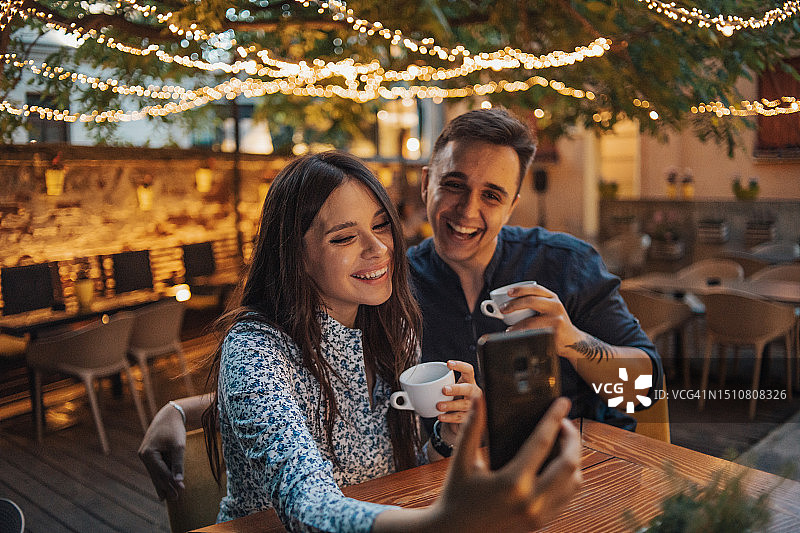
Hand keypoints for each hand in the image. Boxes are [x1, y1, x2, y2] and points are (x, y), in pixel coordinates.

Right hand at [137, 403, 186, 499]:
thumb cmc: (174, 429)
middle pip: (156, 475)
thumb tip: (178, 482)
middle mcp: (143, 455)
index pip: (161, 472)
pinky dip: (160, 476)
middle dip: (166, 487)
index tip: (181, 491)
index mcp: (148, 453)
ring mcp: (144, 455)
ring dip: (162, 484)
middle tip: (175, 499)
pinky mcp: (149, 453)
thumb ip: (178, 464)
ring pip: (155, 473)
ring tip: (166, 498)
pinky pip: (155, 467)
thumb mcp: (179, 446)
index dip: (171, 482)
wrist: (169, 415)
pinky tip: (161, 486)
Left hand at [436, 360, 481, 443]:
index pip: (468, 370)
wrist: (458, 418)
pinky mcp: (468, 418)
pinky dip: (449, 417)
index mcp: (468, 381)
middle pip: (469, 389)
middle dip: (456, 389)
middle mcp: (473, 393)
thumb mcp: (446, 389)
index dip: (460, 366)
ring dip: (450, 405)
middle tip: (443, 389)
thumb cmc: (451, 398)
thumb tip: (405, 390)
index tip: (448, 364)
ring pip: (464, 405)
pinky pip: (459, 418)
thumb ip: (432, 387)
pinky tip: (440, 416)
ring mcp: (472, 406)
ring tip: (438, 405)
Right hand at [439, 397, 580, 531]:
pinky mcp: (540, 523)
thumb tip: (478, 397)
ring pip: (574, 483)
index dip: (554, 419)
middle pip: (570, 464)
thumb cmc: (455, 497)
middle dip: (572, 439)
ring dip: (574, 460)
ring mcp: (539, 515)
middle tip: (564, 424)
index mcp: (512, 482)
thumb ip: (472, 427)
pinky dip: (569, 479)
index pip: (542, 443)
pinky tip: (557, 466)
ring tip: (563, 443)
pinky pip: (566, 498)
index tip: (563, 402)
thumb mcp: (461, 461)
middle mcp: (531, 500)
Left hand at [500, 283, 583, 363]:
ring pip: (531, 320)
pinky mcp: (555, 331)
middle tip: (502, 309)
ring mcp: (556, 318)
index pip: (535, 289)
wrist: (572, 339)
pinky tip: (517, 335)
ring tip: (509, 329)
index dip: (521, 289)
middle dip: (514, 305)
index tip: (508, 293)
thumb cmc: (553, 323)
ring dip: (517, 325)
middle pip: (531, 301)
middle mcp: (555, 305)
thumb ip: (533, 305)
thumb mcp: (547, 309)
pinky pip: (535, 333)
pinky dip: (523, 334)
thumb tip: (505, 307)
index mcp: (551, 297)